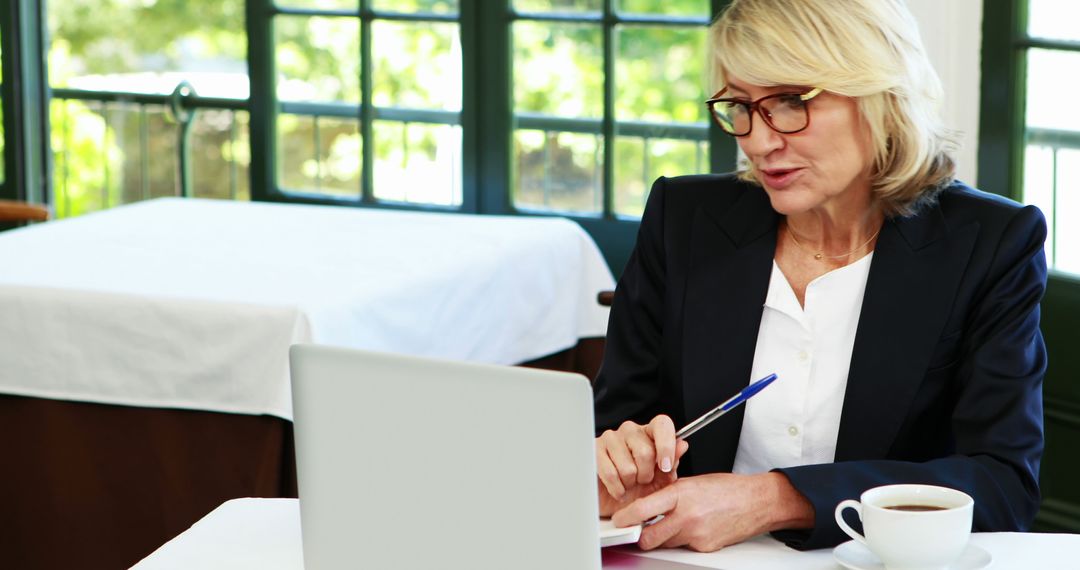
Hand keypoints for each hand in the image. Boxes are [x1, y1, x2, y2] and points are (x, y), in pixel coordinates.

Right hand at [595, 415, 688, 516]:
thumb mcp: (661, 480)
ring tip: (627, 484)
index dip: (666, 445)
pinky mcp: (594, 450)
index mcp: (649, 433)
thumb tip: (682, 445)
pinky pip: (610, 473)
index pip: (662, 424)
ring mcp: (610, 438)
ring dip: (630, 483)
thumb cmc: (638, 489)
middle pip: (645, 451)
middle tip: (641, 481)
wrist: (613, 503)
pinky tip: (618, 489)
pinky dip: (617, 488)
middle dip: (646, 475)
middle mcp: (630, 430)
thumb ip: (672, 463)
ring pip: (627, 466)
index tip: (666, 466)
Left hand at [611, 472, 813, 551]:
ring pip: (666, 544)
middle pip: (650, 538)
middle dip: (642, 537)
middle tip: (639, 531)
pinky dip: (684, 540)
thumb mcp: (693, 481)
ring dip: (664, 537)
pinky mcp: (705, 547)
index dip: (627, 518)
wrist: (757, 502)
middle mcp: (687, 516)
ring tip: (675, 523)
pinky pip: (685, 547)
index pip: (644, 510)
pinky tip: (695, 528)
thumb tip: (647, 501)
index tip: (620, 521)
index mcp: (681, 494)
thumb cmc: (727, 488)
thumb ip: (669, 491)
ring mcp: (697, 535)